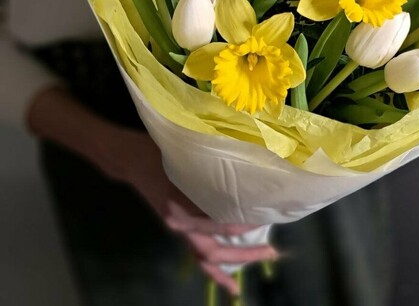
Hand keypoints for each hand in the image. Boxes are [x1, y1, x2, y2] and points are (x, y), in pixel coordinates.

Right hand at [109, 130, 276, 295]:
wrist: (134, 159)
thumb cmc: (164, 153)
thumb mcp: (188, 160)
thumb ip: (211, 176)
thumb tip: (245, 184)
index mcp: (183, 207)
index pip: (219, 224)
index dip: (244, 225)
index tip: (266, 220)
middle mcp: (180, 222)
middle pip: (213, 250)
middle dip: (244, 255)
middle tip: (271, 253)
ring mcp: (178, 227)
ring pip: (203, 257)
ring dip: (227, 268)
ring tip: (247, 277)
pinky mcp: (178, 227)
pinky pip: (195, 253)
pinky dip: (211, 267)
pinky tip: (225, 277)